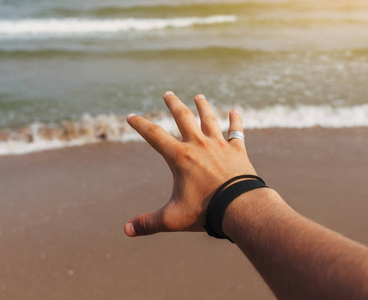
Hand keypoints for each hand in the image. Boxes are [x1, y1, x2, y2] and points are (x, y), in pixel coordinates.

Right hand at [124, 91, 256, 236]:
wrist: (240, 207)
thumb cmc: (205, 212)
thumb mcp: (173, 218)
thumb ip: (148, 223)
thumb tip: (126, 230)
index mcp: (180, 157)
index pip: (154, 135)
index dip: (140, 124)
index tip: (130, 116)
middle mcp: (199, 145)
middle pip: (183, 117)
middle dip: (173, 104)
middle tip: (168, 94)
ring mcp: (219, 145)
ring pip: (209, 119)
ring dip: (203, 106)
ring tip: (199, 96)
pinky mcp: (237, 150)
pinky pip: (236, 131)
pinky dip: (236, 120)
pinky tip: (235, 110)